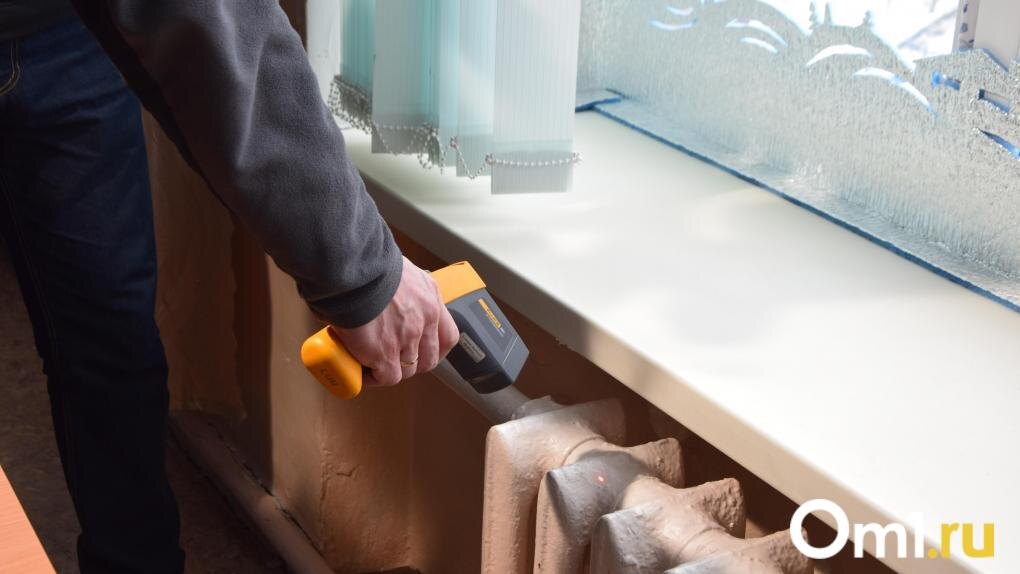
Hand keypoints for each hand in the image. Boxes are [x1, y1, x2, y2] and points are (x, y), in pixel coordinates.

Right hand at [332, 257, 458, 386]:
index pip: (448, 335)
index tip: (422, 351)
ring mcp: (407, 337)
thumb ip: (401, 289)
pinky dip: (374, 378)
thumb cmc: (366, 263)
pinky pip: (386, 377)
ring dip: (391, 370)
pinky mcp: (384, 352)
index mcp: (430, 297)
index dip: (435, 349)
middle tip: (392, 358)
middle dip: (412, 363)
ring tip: (373, 364)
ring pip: (408, 370)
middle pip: (429, 358)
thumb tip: (387, 298)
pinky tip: (362, 371)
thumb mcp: (397, 271)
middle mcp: (425, 318)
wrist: (350, 267)